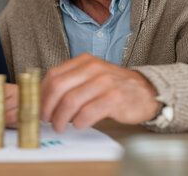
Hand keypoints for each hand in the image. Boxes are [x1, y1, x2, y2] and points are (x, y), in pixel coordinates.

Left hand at [41, 53, 159, 131]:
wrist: (147, 92)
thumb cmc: (115, 87)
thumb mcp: (92, 76)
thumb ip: (71, 82)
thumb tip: (45, 99)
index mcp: (84, 61)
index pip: (53, 75)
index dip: (42, 95)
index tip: (39, 108)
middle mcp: (94, 69)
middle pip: (59, 88)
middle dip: (48, 108)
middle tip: (47, 120)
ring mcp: (105, 82)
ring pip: (71, 101)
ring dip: (62, 118)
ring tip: (62, 126)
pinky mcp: (115, 98)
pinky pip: (88, 113)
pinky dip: (79, 122)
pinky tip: (80, 124)